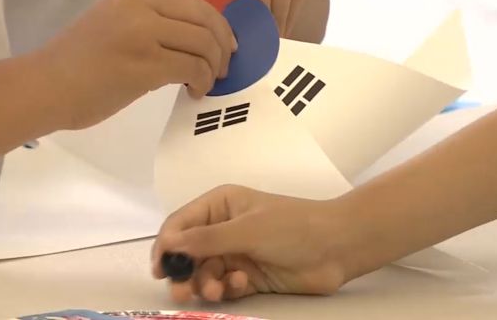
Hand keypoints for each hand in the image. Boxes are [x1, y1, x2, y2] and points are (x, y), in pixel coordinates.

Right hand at [38, 0, 236, 129]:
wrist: (43, 87)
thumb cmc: (75, 66)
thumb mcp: (112, 26)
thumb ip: (148, 24)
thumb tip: (193, 40)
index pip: (190, 0)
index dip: (216, 22)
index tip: (225, 44)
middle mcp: (138, 5)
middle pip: (204, 17)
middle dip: (223, 44)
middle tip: (225, 67)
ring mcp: (141, 33)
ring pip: (203, 43)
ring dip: (213, 67)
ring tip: (206, 84)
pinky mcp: (144, 64)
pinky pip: (192, 68)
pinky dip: (202, 81)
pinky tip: (194, 92)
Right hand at [151, 185, 350, 301]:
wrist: (336, 248)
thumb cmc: (292, 226)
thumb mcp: (246, 229)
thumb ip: (206, 239)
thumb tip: (169, 243)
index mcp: (220, 205)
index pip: (180, 224)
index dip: (166, 245)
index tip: (160, 267)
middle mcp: (223, 228)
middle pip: (188, 254)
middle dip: (184, 272)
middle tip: (182, 291)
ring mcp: (236, 253)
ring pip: (204, 274)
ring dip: (206, 283)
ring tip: (217, 291)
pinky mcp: (248, 276)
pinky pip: (224, 286)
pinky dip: (228, 289)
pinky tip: (242, 285)